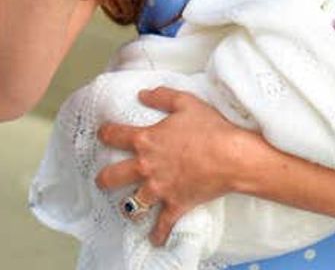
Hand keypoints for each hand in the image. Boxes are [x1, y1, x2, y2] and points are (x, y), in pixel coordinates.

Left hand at [96, 87, 260, 245]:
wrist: (231, 156)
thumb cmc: (210, 128)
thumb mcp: (186, 103)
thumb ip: (162, 97)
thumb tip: (143, 94)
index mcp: (147, 140)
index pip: (116, 136)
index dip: (106, 133)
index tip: (103, 133)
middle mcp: (146, 167)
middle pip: (112, 176)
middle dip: (104, 178)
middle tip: (103, 179)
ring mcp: (159, 189)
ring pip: (132, 204)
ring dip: (129, 207)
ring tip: (127, 208)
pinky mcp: (175, 205)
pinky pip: (162, 225)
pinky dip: (158, 234)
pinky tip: (155, 240)